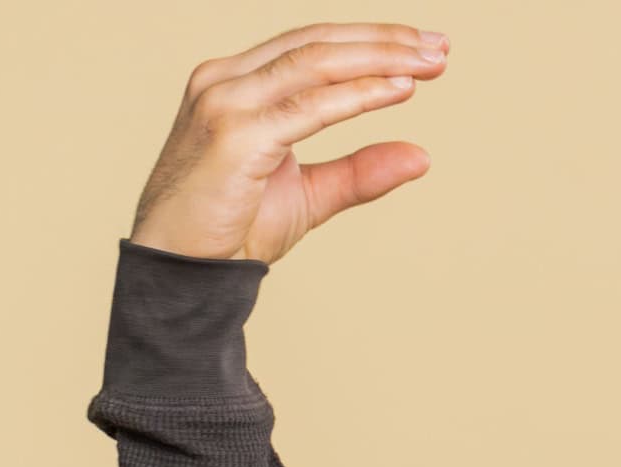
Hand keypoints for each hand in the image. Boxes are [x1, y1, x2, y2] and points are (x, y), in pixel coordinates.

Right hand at [127, 21, 451, 263]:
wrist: (181, 272)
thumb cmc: (232, 230)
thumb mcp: (308, 194)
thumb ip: (359, 172)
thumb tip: (421, 157)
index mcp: (234, 82)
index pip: (309, 45)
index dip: (369, 40)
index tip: (423, 47)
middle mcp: (224, 81)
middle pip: (316, 43)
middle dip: (384, 41)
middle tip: (438, 46)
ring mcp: (225, 103)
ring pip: (315, 63)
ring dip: (380, 59)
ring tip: (430, 63)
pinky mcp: (235, 135)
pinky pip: (309, 108)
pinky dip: (359, 96)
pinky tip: (399, 91)